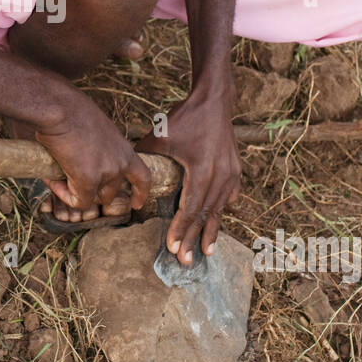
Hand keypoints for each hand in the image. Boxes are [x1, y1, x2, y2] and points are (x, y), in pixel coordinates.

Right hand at [32, 96, 150, 222]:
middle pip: (111, 192)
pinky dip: (64, 194)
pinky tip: (52, 180)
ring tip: (56, 176)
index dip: (140, 193)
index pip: (142, 177)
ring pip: (93, 198)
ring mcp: (107, 173)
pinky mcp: (89, 180)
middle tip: (70, 180)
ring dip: (75, 192)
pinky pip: (78, 200)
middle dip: (92, 191)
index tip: (136, 204)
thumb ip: (97, 146)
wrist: (60, 109)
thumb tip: (83, 156)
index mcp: (124, 148)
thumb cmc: (71, 110)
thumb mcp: (95, 128)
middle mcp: (120, 162)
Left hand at [134, 86, 240, 264]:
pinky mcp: (235, 170)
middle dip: (193, 239)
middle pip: (205, 215)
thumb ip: (145, 158)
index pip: (189, 209)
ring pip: (219, 209)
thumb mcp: (160, 136)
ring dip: (210, 231)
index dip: (179, 230)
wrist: (214, 101)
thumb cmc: (185, 118)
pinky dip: (220, 211)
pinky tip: (216, 223)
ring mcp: (231, 174)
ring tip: (205, 252)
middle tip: (184, 261)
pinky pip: (228, 197)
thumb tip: (125, 174)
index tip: (171, 247)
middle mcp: (220, 176)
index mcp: (202, 171)